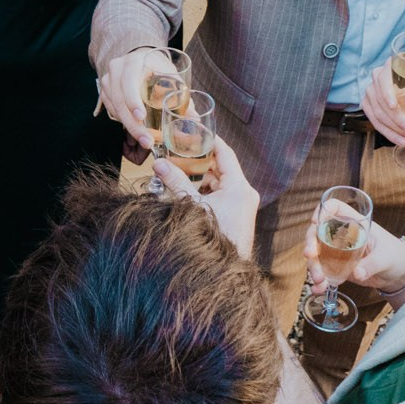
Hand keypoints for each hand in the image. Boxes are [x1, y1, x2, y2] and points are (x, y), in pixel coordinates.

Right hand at [98, 45, 174, 150]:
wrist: (141, 58)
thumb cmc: (158, 67)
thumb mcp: (171, 76)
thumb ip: (182, 97)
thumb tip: (195, 120)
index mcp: (133, 62)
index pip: (129, 81)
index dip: (133, 99)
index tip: (142, 116)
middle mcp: (116, 69)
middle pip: (120, 99)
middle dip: (134, 124)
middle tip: (147, 141)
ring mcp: (108, 81)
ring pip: (115, 108)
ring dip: (130, 127)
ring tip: (146, 141)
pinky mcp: (105, 92)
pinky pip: (112, 111)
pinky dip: (124, 123)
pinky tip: (137, 131)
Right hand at [151, 137, 258, 258]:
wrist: (221, 273)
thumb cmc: (211, 238)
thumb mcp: (191, 205)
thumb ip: (175, 182)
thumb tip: (159, 163)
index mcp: (240, 187)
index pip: (225, 153)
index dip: (209, 140)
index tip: (195, 131)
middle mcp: (245, 194)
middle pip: (221, 168)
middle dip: (199, 160)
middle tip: (180, 151)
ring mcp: (243, 207)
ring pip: (220, 183)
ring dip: (201, 177)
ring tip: (179, 170)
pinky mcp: (237, 218)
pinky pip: (222, 196)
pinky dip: (206, 191)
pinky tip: (187, 191)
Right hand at [301, 209, 404, 296]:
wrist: (400, 275)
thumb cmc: (397, 256)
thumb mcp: (387, 258)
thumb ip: (372, 264)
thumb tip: (357, 274)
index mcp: (355, 224)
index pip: (334, 208)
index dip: (322, 211)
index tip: (315, 222)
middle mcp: (343, 235)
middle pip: (318, 231)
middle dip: (310, 242)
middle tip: (309, 255)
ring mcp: (338, 252)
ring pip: (317, 254)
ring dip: (313, 266)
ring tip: (318, 280)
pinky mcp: (338, 268)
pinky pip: (324, 272)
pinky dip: (319, 281)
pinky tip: (319, 289)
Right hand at [360, 66, 404, 148]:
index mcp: (390, 66)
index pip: (384, 80)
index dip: (387, 93)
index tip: (394, 106)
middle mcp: (377, 78)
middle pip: (381, 101)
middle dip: (397, 120)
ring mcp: (371, 92)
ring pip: (377, 114)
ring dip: (394, 130)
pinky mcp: (368, 105)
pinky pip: (375, 122)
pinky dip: (388, 133)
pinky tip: (400, 140)